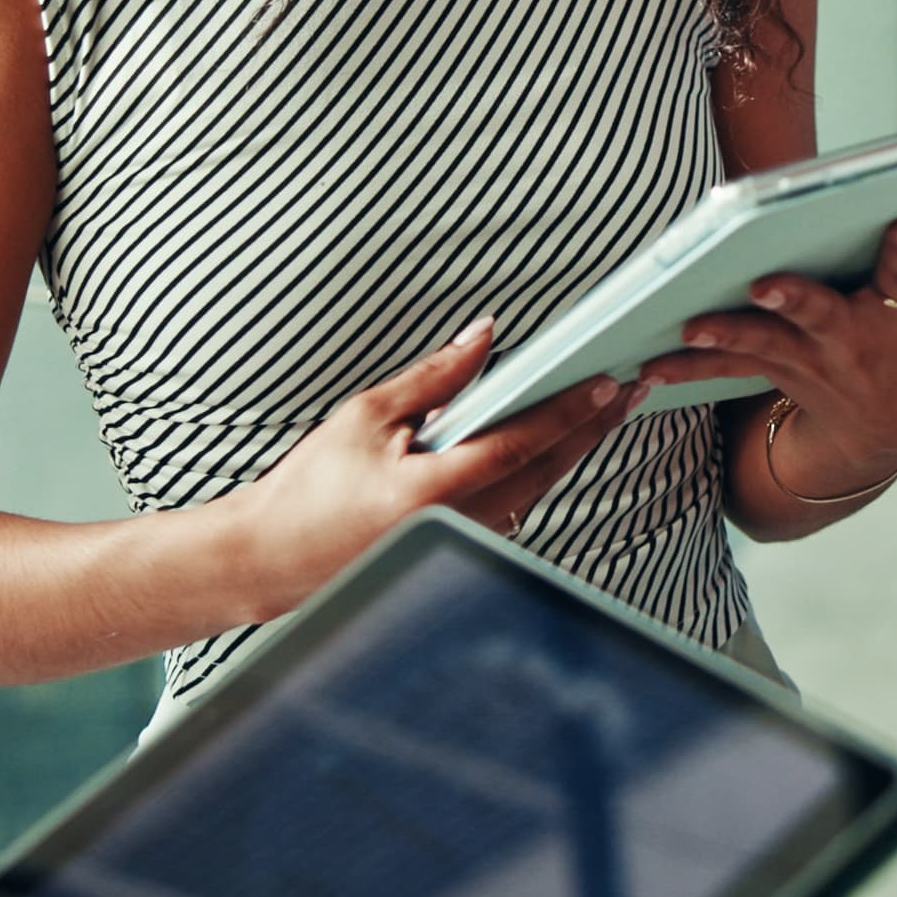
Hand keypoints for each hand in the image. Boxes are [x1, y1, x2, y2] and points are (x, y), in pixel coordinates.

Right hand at [223, 320, 642, 615]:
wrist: (270, 558)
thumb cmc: (307, 492)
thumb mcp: (366, 416)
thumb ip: (434, 377)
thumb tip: (482, 338)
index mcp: (432, 491)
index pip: (520, 444)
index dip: (568, 411)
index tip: (604, 383)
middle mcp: (456, 525)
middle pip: (544, 472)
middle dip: (589, 430)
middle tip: (625, 393)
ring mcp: (459, 544)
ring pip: (535, 494)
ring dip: (569, 453)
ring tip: (599, 413)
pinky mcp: (454, 551)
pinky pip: (513, 511)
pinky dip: (537, 477)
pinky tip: (549, 450)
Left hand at [643, 217, 896, 493]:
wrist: (889, 425)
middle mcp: (854, 338)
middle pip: (822, 315)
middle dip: (796, 300)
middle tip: (766, 283)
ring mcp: (810, 359)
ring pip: (764, 345)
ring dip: (727, 337)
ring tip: (691, 326)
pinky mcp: (773, 369)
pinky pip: (725, 369)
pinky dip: (685, 369)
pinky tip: (646, 365)